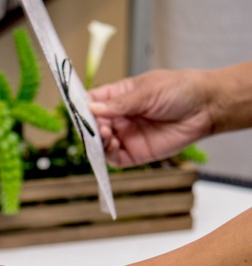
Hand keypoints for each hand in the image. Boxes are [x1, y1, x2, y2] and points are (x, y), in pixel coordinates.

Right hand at [89, 69, 212, 166]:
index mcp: (119, 97)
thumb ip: (119, 103)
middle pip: (93, 125)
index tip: (76, 108)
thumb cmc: (180, 90)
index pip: (93, 102)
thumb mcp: (147, 91)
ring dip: (96, 140)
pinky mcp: (134, 154)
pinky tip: (110, 144)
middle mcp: (119, 118)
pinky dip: (107, 153)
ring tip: (103, 133)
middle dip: (88, 126)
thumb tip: (92, 109)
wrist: (206, 108)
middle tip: (92, 124)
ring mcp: (126, 136)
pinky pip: (113, 158)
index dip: (82, 106)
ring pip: (100, 143)